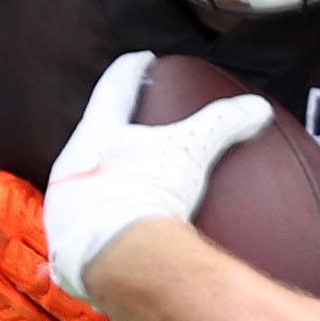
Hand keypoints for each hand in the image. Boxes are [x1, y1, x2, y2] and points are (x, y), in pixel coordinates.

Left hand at [42, 52, 271, 299]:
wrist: (119, 260)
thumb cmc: (148, 193)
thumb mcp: (190, 150)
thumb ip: (222, 123)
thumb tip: (258, 107)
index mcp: (95, 135)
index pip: (114, 88)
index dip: (131, 70)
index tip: (142, 60)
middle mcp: (69, 167)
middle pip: (91, 137)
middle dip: (109, 129)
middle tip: (129, 121)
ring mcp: (62, 209)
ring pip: (81, 183)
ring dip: (100, 179)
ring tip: (121, 181)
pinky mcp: (66, 246)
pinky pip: (84, 228)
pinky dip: (100, 223)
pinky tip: (113, 230)